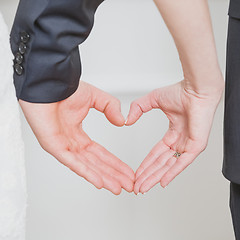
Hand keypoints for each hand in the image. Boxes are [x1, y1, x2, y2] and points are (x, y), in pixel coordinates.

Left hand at [19, 81, 133, 194]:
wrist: (49, 82)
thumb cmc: (65, 88)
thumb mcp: (95, 97)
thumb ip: (110, 107)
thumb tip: (121, 122)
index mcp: (78, 134)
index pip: (100, 153)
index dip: (115, 163)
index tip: (128, 172)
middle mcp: (71, 143)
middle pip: (96, 163)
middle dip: (113, 175)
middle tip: (128, 185)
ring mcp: (62, 146)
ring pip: (86, 166)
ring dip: (104, 178)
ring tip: (118, 188)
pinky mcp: (54, 146)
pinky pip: (72, 162)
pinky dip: (86, 172)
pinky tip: (99, 182)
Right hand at [126, 80, 223, 193]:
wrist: (196, 89)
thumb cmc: (180, 92)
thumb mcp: (152, 100)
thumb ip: (138, 108)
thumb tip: (127, 120)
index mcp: (173, 134)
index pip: (156, 154)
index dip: (145, 164)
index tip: (136, 173)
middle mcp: (180, 142)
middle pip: (160, 163)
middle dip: (147, 175)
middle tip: (137, 186)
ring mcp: (188, 145)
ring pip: (169, 166)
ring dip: (156, 177)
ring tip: (144, 187)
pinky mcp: (196, 146)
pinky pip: (182, 163)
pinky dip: (172, 173)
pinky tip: (162, 182)